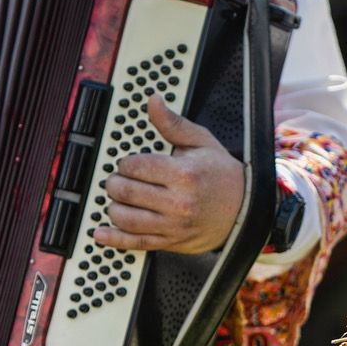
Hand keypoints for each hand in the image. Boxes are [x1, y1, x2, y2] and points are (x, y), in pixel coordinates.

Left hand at [93, 95, 244, 253]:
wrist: (245, 209)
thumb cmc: (222, 175)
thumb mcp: (201, 142)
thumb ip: (173, 123)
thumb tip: (154, 102)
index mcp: (183, 174)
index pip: (135, 167)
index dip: (126, 163)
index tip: (130, 165)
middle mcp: (178, 202)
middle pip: (125, 191)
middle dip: (115, 183)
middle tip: (119, 180)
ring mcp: (174, 225)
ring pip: (126, 217)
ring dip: (114, 206)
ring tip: (119, 200)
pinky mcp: (171, 241)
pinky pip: (136, 243)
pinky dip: (115, 239)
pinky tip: (101, 232)